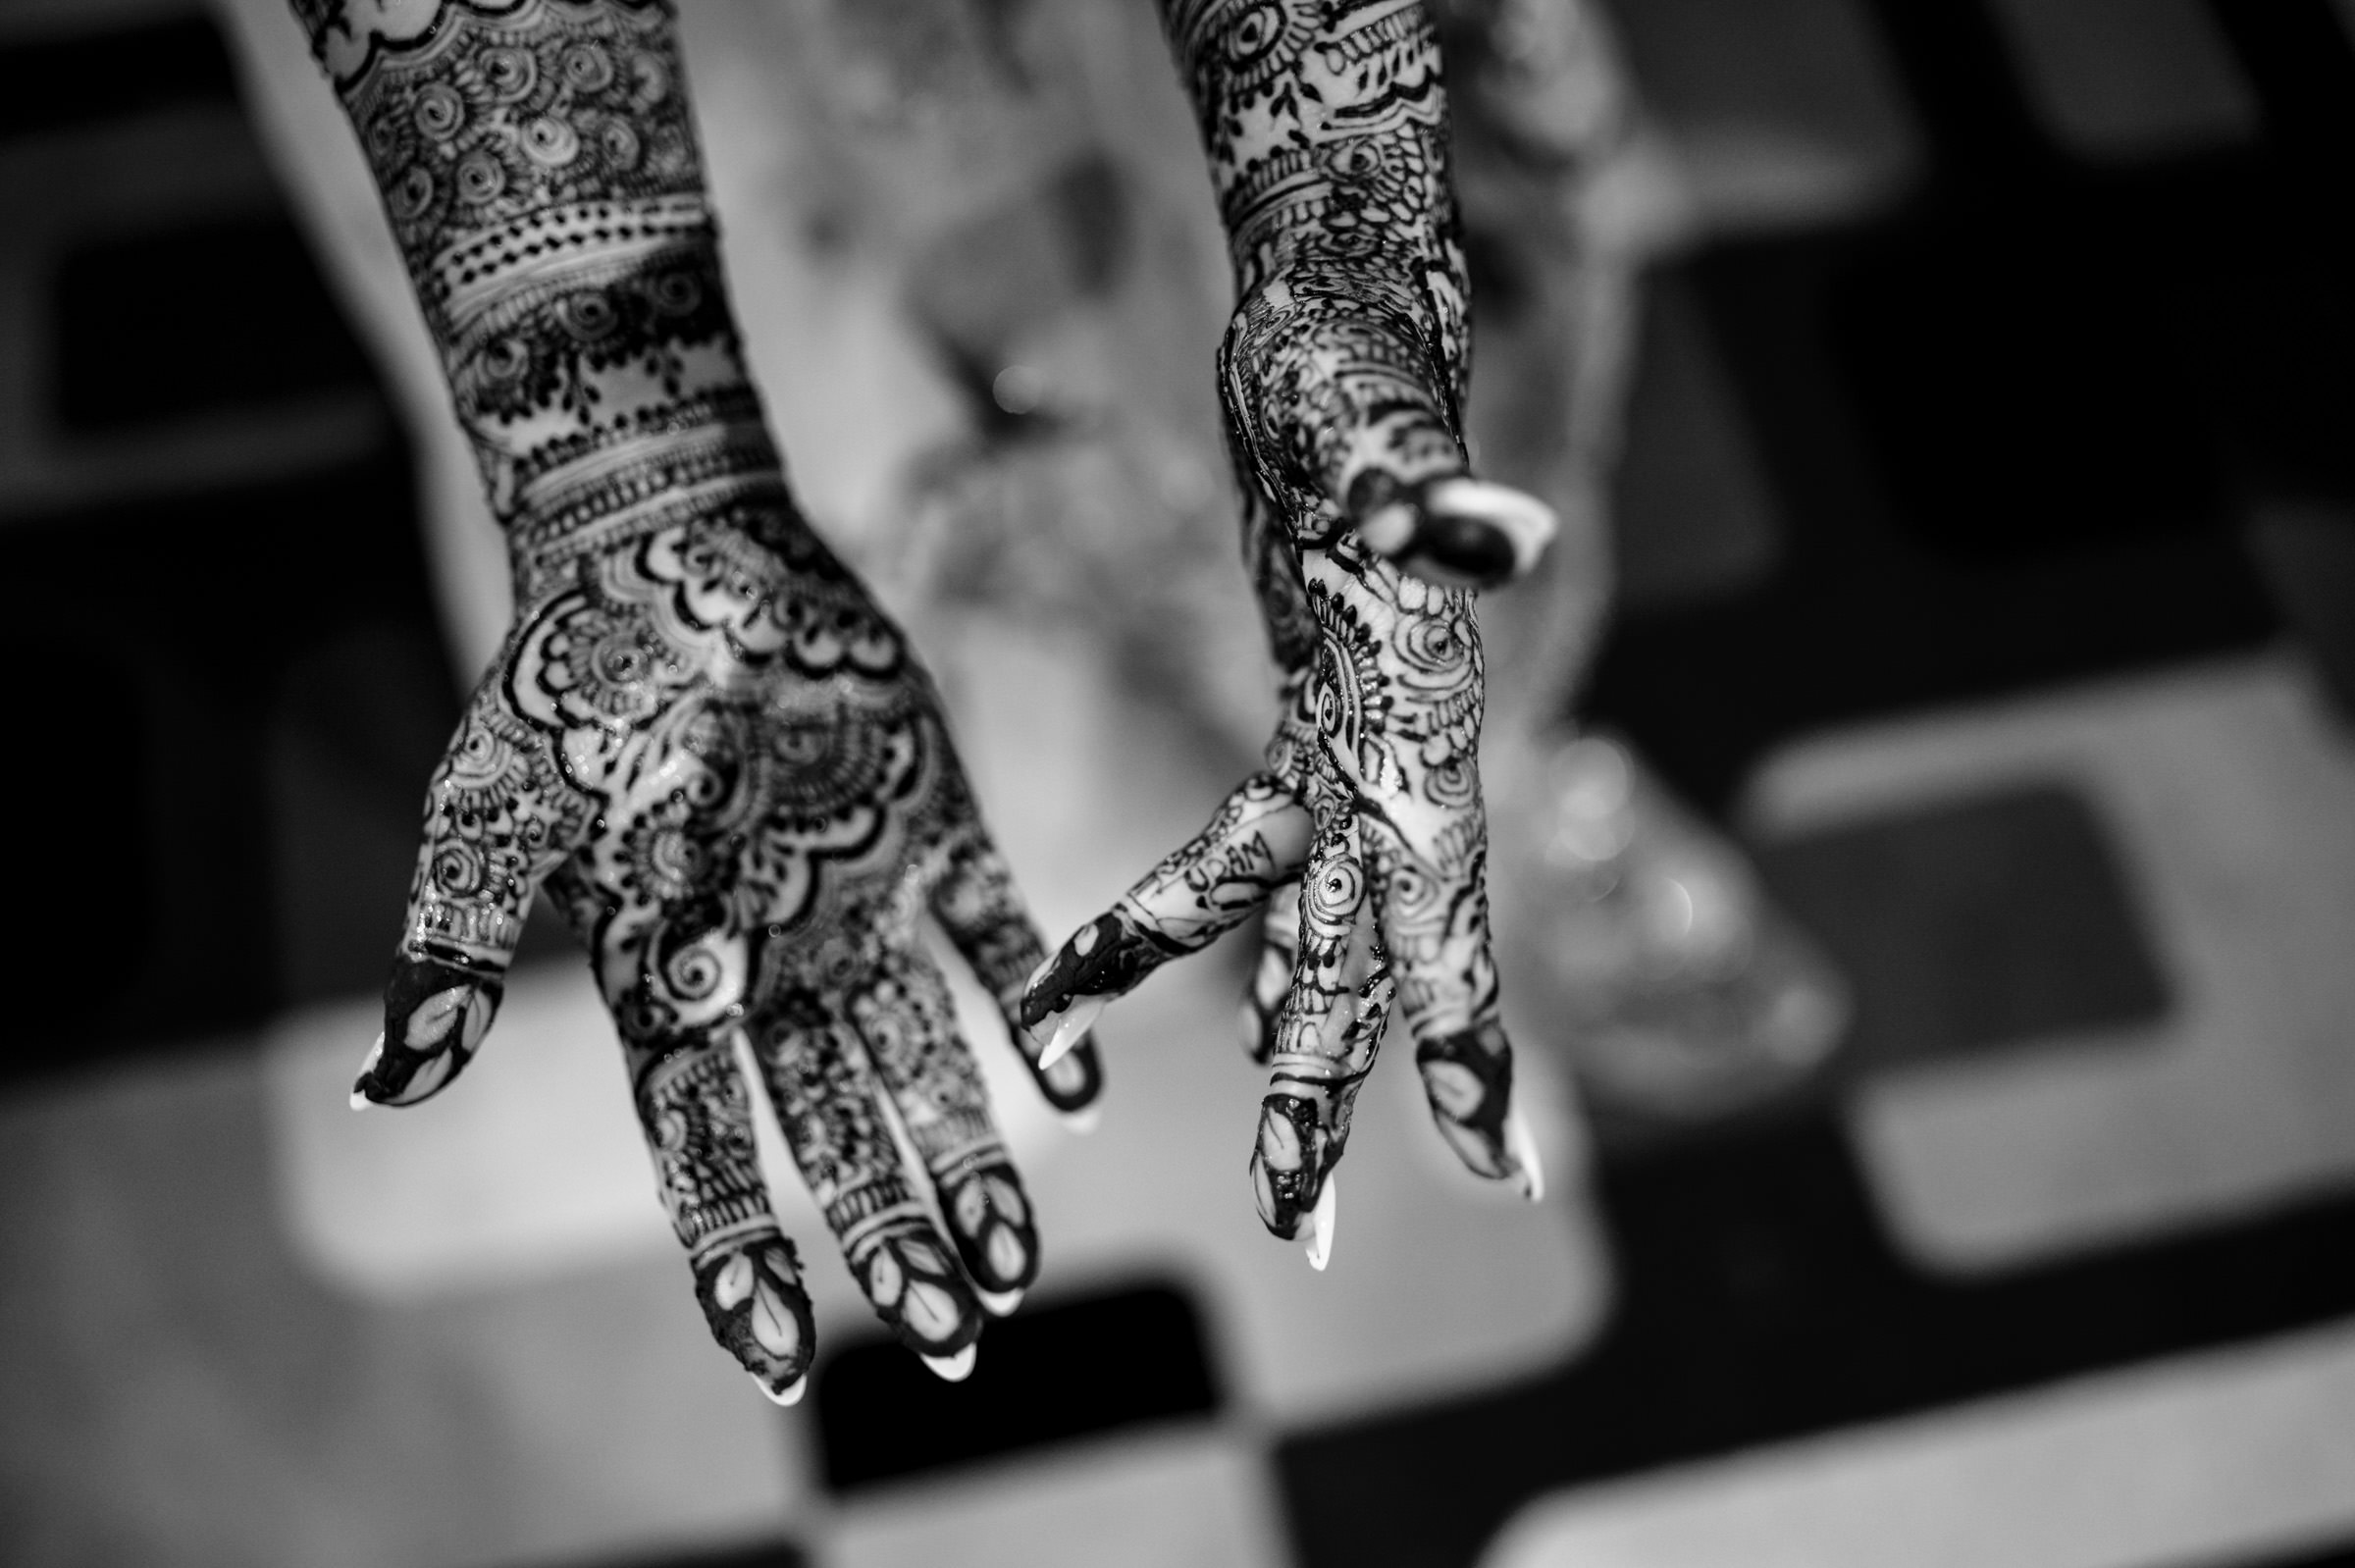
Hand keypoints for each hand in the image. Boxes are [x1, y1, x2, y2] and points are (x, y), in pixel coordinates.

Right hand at [355, 509, 1100, 1395]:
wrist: (668, 540)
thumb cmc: (567, 673)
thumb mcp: (491, 810)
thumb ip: (455, 945)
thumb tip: (395, 1083)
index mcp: (667, 976)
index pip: (704, 1143)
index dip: (736, 1251)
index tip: (781, 1357)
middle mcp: (771, 960)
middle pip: (836, 1125)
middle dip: (888, 1232)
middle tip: (955, 1336)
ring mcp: (856, 897)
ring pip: (924, 1055)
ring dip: (968, 1158)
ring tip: (1018, 1270)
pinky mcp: (930, 819)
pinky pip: (993, 926)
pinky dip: (1037, 1002)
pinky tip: (1077, 1091)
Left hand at [1021, 309, 1548, 1265]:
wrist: (1336, 314)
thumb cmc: (1353, 369)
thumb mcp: (1379, 433)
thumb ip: (1436, 501)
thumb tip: (1503, 534)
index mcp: (1414, 728)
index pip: (1446, 904)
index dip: (1464, 1030)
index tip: (1492, 1162)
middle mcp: (1397, 753)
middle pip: (1369, 950)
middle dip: (1334, 1090)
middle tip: (1293, 1235)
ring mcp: (1356, 737)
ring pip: (1319, 918)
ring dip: (1290, 1030)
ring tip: (1263, 1143)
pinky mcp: (1309, 706)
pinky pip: (1274, 848)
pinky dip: (1245, 927)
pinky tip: (1232, 1002)